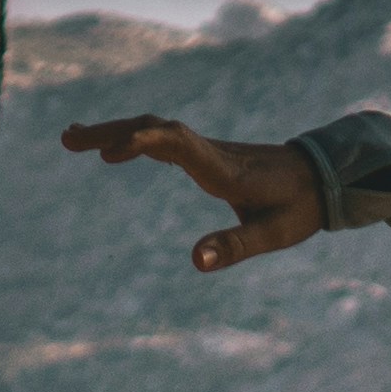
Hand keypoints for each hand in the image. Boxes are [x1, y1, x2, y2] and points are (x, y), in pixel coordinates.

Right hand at [59, 113, 324, 270]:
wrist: (323, 176)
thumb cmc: (300, 208)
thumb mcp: (273, 234)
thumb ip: (234, 246)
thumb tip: (194, 262)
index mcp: (227, 170)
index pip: (182, 145)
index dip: (149, 141)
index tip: (113, 146)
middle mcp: (211, 151)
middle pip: (157, 130)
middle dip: (112, 131)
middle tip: (67, 139)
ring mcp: (206, 149)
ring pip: (155, 130)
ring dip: (114, 131)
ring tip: (71, 139)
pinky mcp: (204, 152)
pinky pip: (162, 138)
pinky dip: (132, 137)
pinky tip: (111, 148)